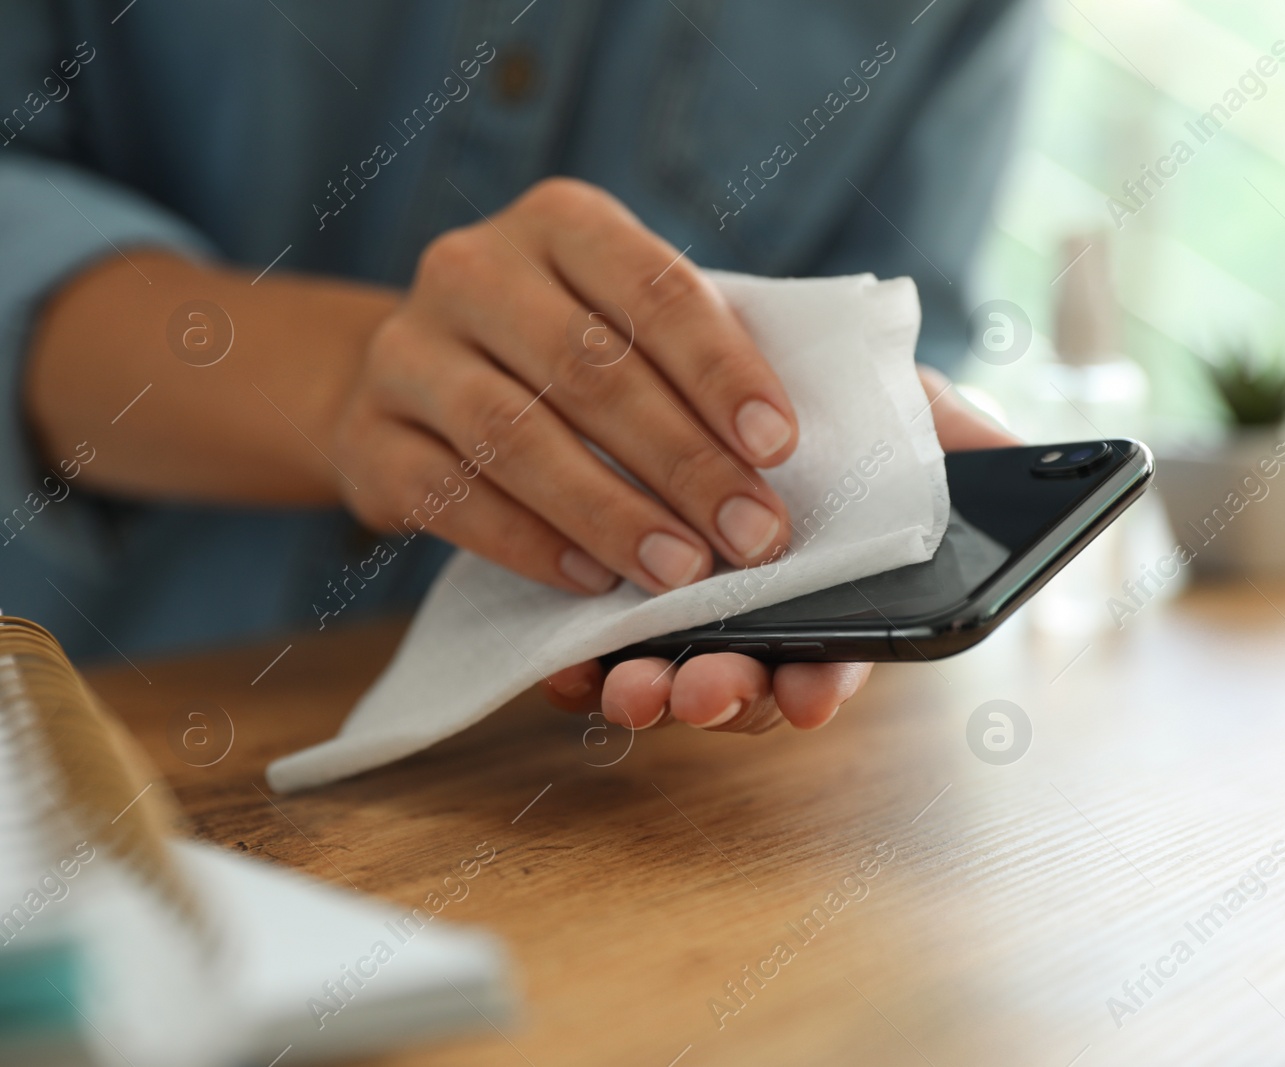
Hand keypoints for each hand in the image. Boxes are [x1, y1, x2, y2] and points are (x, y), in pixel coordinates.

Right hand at [330, 178, 801, 594]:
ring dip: (610, 513)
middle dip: (683, 461)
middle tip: (752, 534)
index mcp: (560, 221)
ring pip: (515, 437)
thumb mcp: (625, 320)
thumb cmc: (565, 351)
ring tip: (682, 571)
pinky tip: (591, 580)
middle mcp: (472, 269)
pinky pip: (451, 496)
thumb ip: (694, 357)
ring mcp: (407, 351)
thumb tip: (781, 453)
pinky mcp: (367, 437)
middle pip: (589, 369)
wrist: (419, 378)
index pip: (653, 289)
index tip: (779, 447)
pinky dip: (529, 543)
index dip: (721, 371)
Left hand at [545, 365, 1018, 733]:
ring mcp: (679, 619)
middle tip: (706, 691)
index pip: (839, 657)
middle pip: (750, 684)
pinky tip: (567, 667)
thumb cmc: (815, 401)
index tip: (813, 695)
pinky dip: (579, 671)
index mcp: (831, 594)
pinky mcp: (605, 602)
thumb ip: (945, 434)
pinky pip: (587, 657)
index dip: (826, 682)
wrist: (693, 356)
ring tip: (629, 686)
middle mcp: (757, 619)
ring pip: (669, 679)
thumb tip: (1015, 452)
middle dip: (730, 698)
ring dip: (652, 693)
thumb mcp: (886, 402)